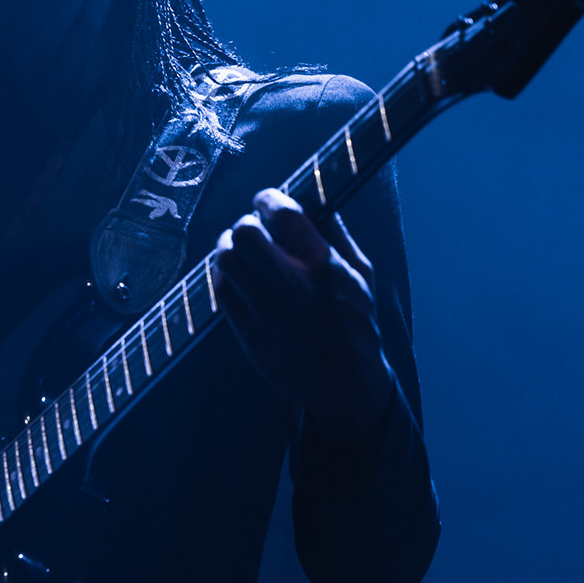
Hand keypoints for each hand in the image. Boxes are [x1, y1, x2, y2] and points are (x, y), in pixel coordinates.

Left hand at [211, 188, 394, 440]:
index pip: (284, 215)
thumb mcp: (362, 275)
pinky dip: (222, 276)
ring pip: (226, 260)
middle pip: (245, 233)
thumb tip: (314, 201)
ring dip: (228, 247)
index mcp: (324, 266)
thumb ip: (338, 236)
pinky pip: (221, 293)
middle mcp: (293, 285)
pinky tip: (234, 275)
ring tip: (239, 250)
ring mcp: (268, 312)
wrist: (345, 383)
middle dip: (245, 223)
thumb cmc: (356, 323)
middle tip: (251, 228)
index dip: (267, 199)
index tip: (265, 200)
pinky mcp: (249, 334)